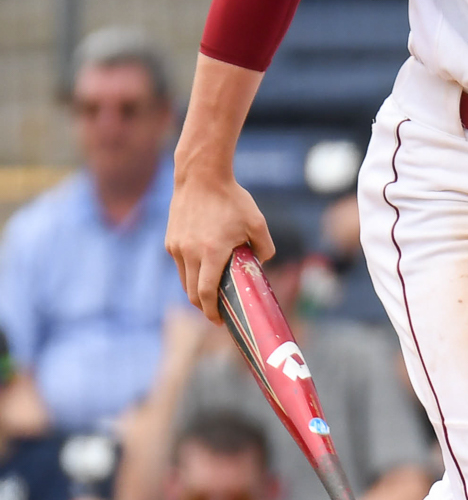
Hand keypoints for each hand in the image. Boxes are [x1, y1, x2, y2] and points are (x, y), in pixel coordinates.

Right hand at [166, 167, 273, 324]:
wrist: (201, 177)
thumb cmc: (233, 200)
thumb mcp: (257, 223)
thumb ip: (264, 248)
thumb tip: (261, 265)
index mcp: (212, 252)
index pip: (206, 293)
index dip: (212, 312)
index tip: (220, 321)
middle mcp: (190, 253)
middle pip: (193, 294)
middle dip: (205, 307)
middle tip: (218, 313)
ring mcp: (177, 248)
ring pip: (185, 281)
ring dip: (197, 291)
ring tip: (212, 292)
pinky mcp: (171, 242)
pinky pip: (181, 265)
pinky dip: (191, 273)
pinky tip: (204, 268)